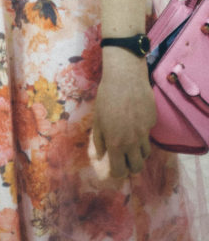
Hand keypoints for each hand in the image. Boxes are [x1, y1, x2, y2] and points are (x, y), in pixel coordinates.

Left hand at [92, 49, 155, 177]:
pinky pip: (148, 134)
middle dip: (131, 167)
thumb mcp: (98, 119)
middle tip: (125, 160)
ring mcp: (144, 132)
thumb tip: (100, 156)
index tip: (115, 168)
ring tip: (131, 143)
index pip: (120, 170)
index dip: (117, 172)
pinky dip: (143, 133)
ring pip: (145, 153)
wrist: (125, 78)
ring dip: (138, 152)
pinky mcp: (152, 122)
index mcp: (115, 143)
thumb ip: (99, 140)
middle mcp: (132, 142)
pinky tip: (136, 120)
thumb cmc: (106, 97)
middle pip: (137, 167)